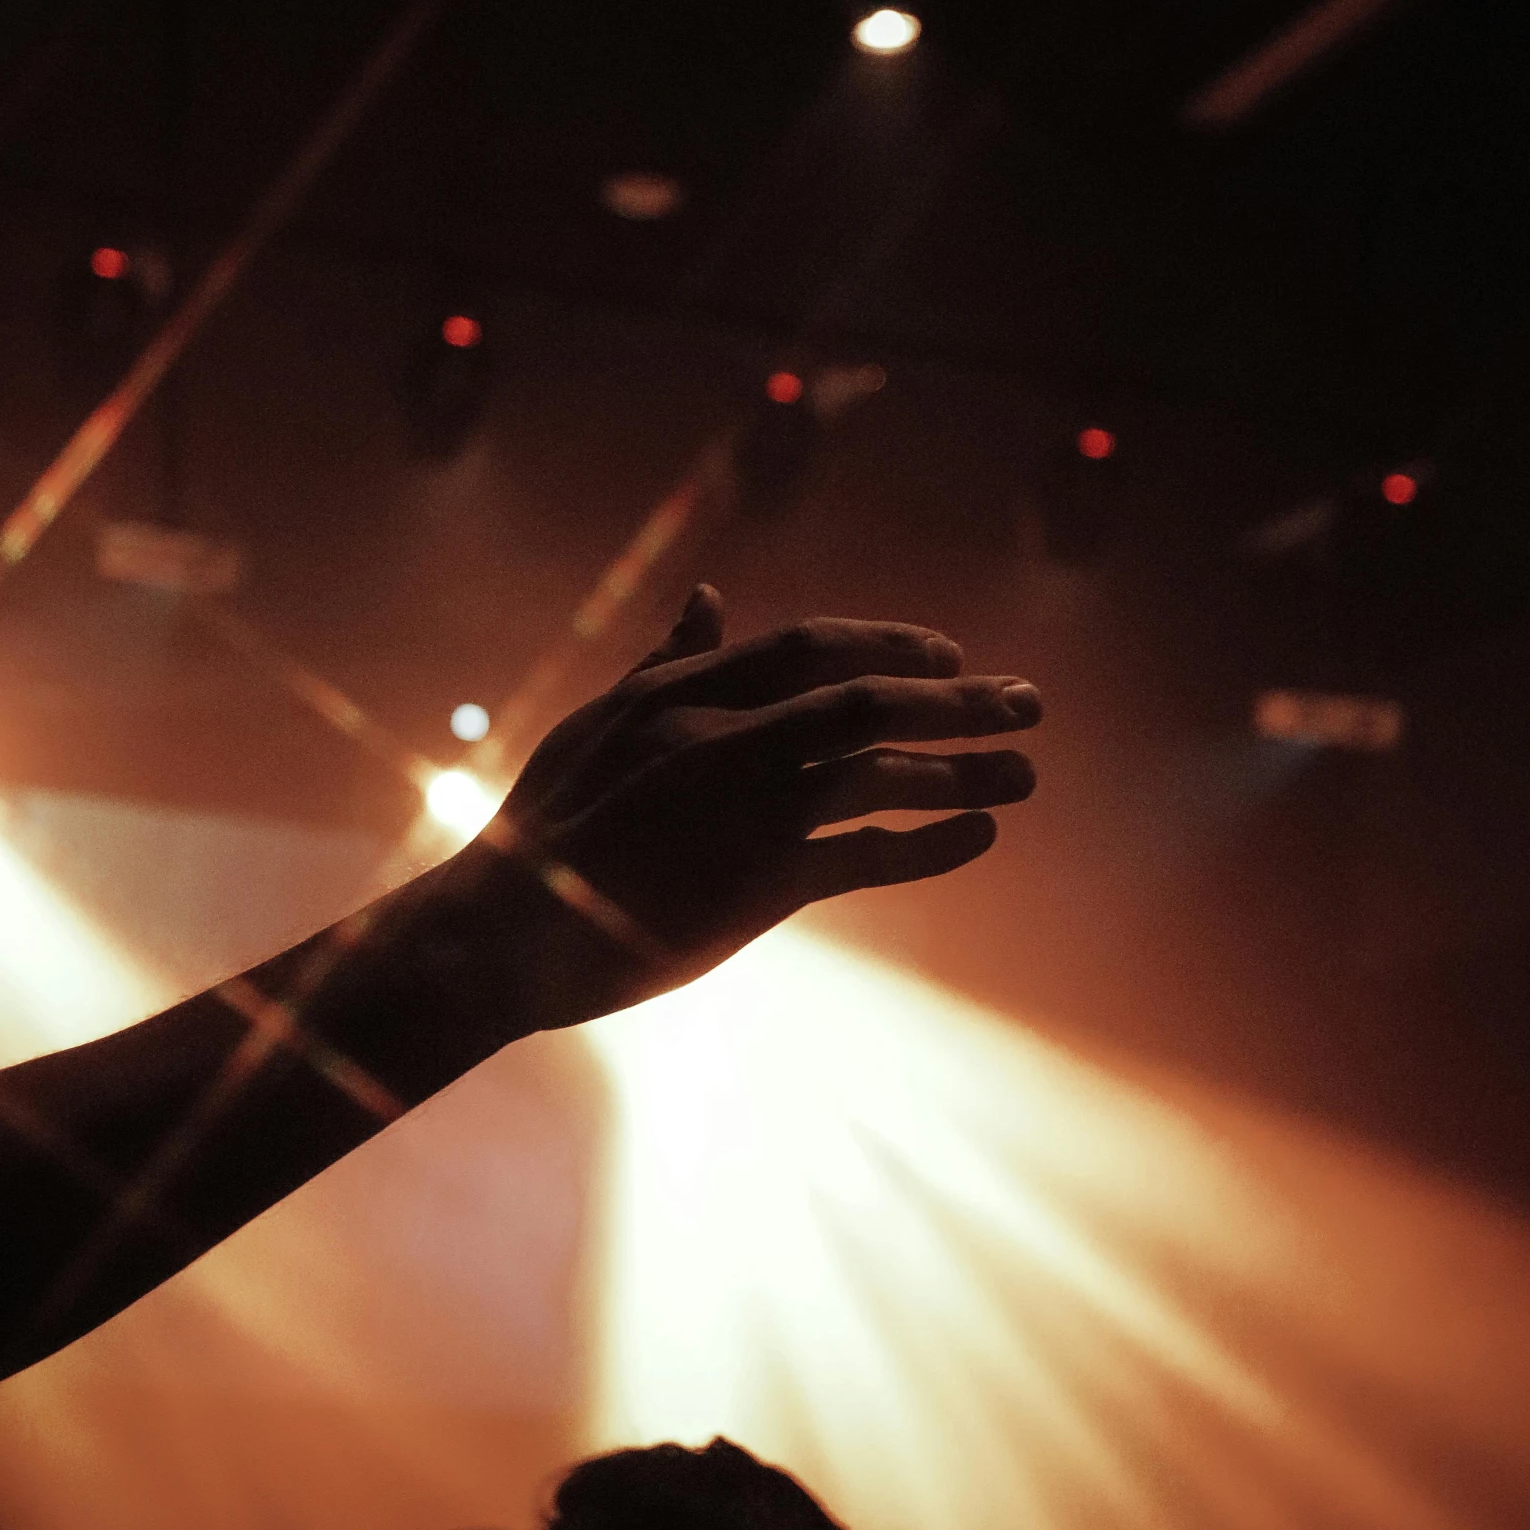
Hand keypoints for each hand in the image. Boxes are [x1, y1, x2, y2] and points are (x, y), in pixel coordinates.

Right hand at [480, 585, 1039, 1020]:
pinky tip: (980, 835)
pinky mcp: (756, 884)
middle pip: (869, 702)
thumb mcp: (599, 723)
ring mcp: (743, 811)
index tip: (950, 652)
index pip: (812, 647)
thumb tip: (711, 597)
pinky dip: (930, 844)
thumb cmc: (548, 826)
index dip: (891, 644)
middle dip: (959, 699)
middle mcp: (722, 740)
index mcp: (683, 694)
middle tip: (1028, 701)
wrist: (501, 932)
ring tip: (1026, 771)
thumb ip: (665, 663)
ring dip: (965, 769)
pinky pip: (866, 856)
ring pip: (881, 774)